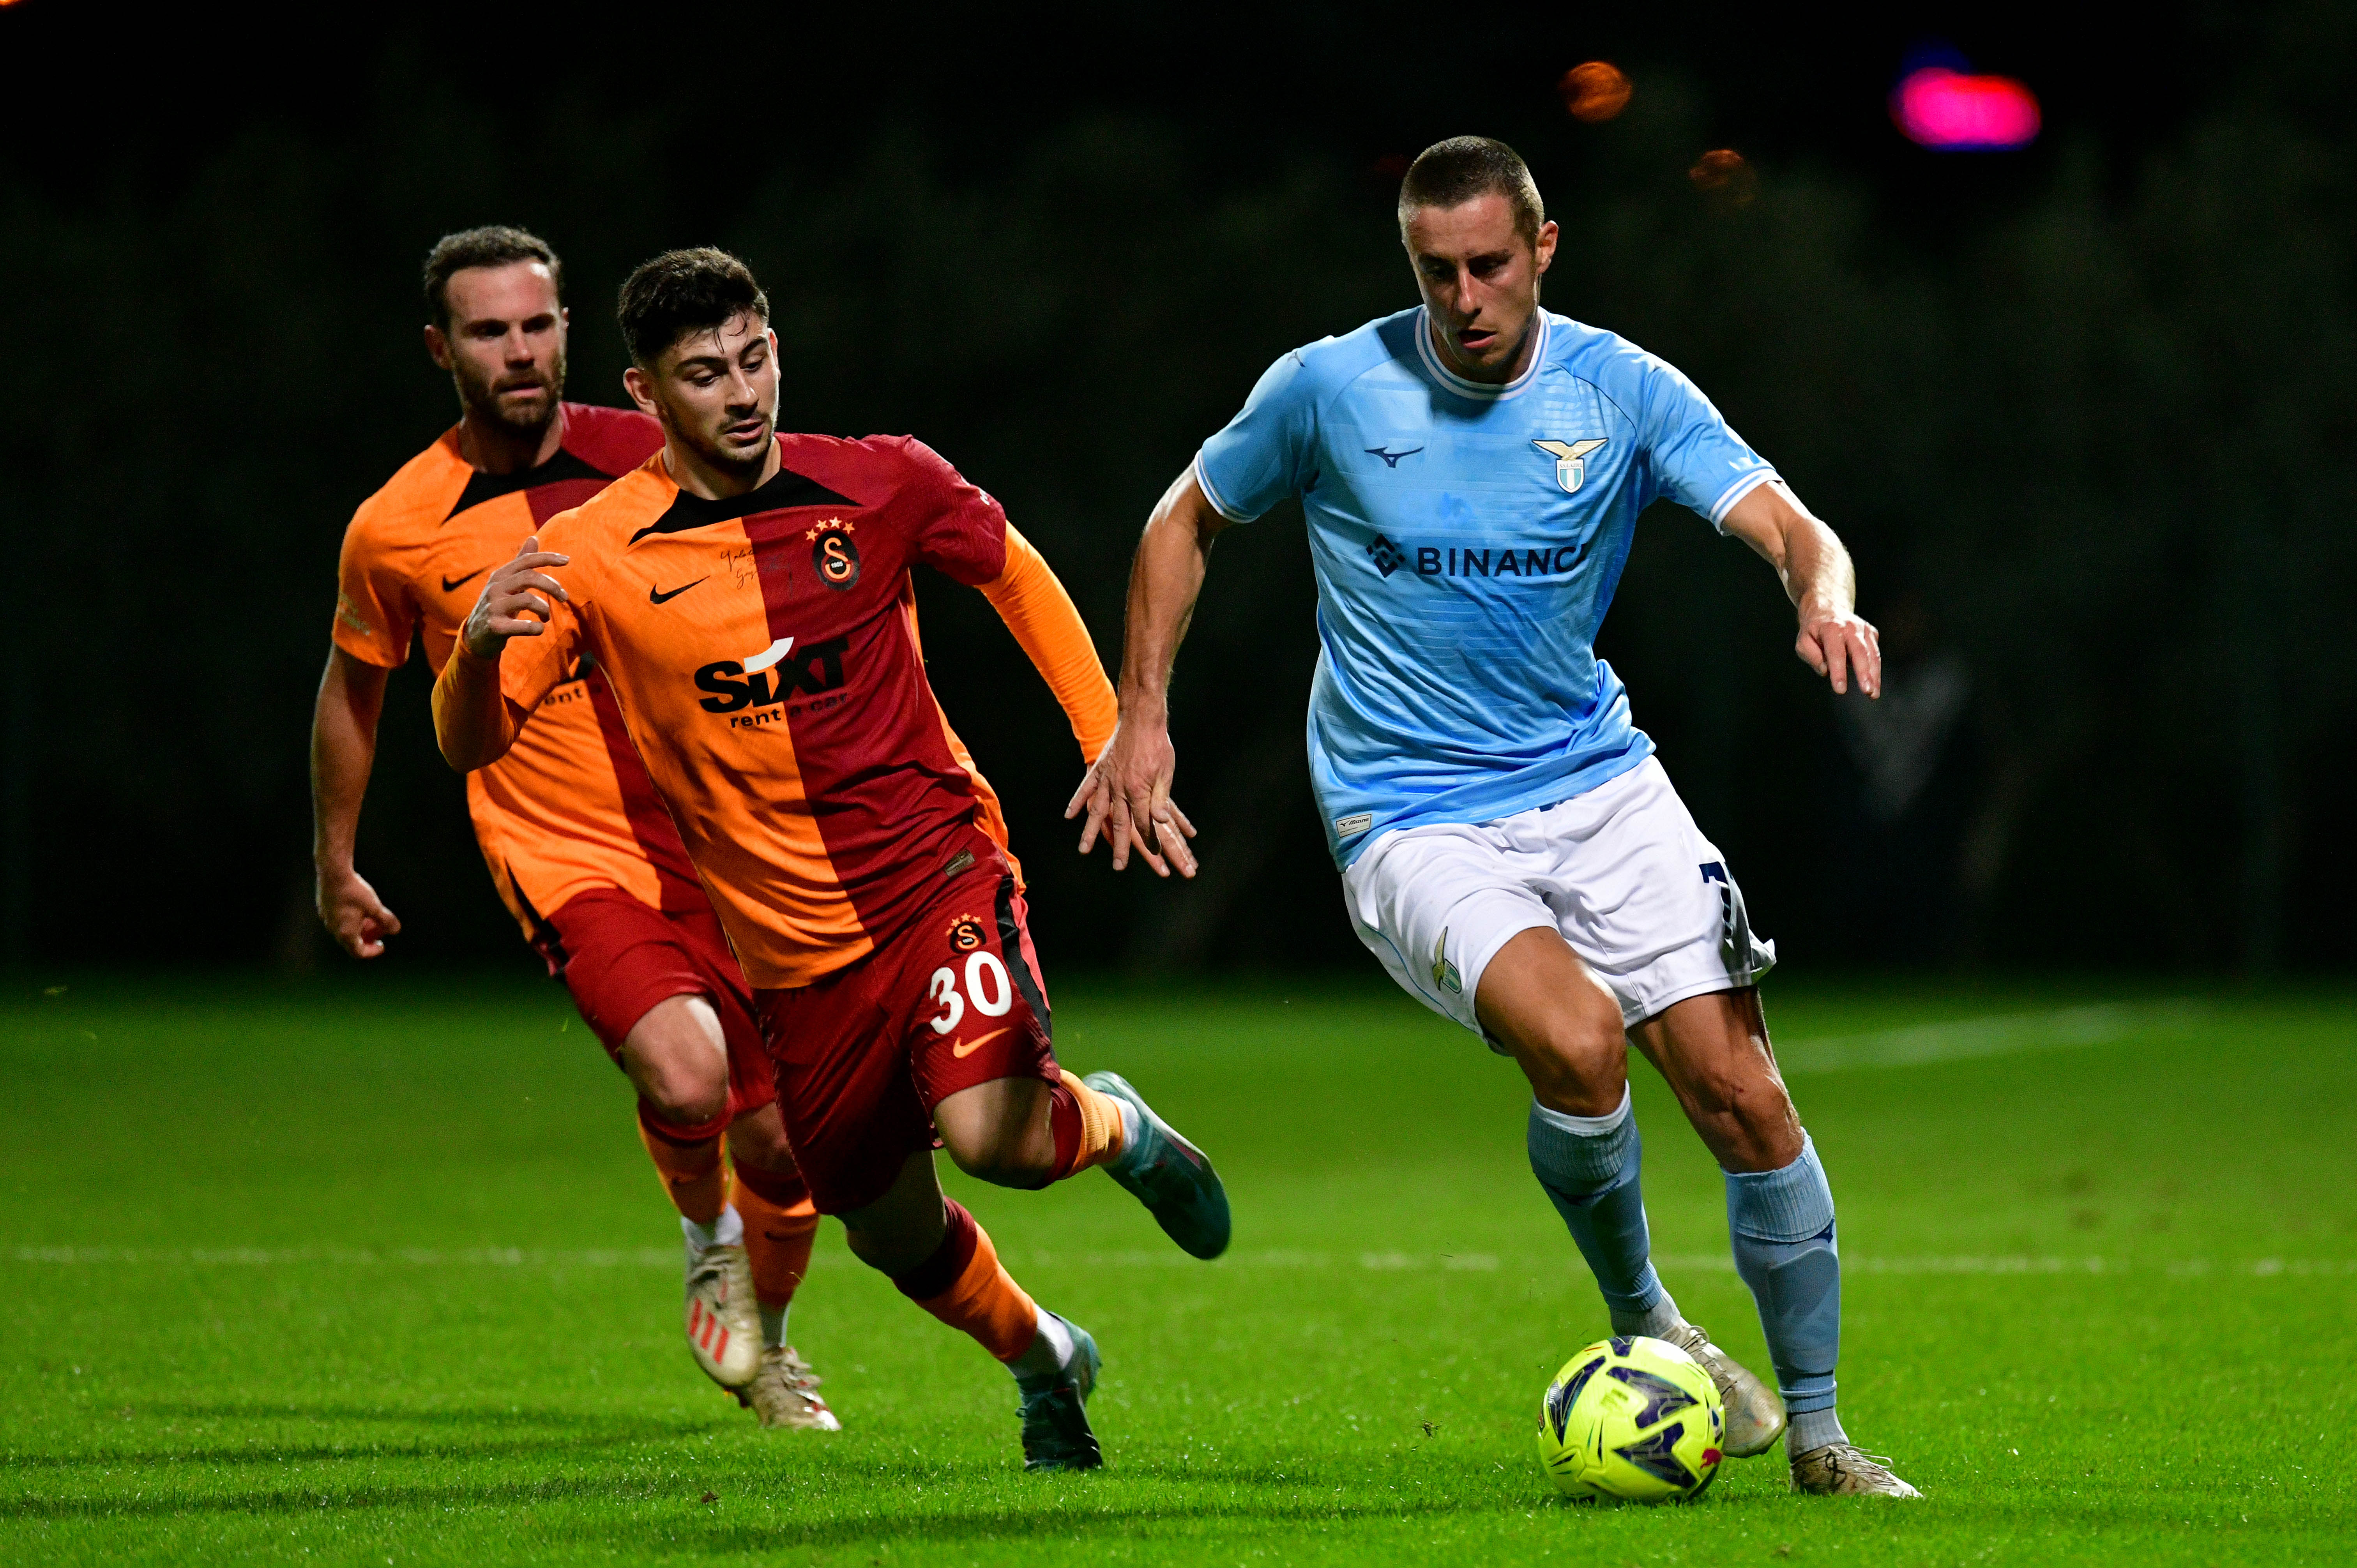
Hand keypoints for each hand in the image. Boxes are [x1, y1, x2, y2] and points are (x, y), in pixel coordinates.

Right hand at [316, 863, 399, 958]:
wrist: (333, 873)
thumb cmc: (354, 891)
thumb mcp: (374, 907)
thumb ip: (386, 920)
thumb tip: (396, 930)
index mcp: (345, 933)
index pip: (359, 952)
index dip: (373, 951)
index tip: (382, 945)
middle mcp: (333, 929)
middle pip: (351, 943)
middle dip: (367, 939)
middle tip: (379, 930)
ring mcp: (327, 919)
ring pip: (345, 931)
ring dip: (360, 929)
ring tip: (371, 918)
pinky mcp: (324, 909)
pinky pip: (339, 921)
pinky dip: (351, 920)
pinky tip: (359, 908)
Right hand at [462, 535, 569, 660]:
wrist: (476, 636)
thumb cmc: (498, 606)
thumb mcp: (507, 583)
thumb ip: (521, 563)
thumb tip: (534, 537)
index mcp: (500, 575)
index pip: (526, 560)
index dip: (548, 557)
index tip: (567, 560)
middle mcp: (495, 588)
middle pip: (529, 578)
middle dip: (552, 586)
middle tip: (564, 597)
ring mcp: (493, 607)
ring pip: (528, 600)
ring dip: (545, 609)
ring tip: (545, 617)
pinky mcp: (495, 627)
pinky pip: (523, 626)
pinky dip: (536, 628)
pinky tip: (538, 628)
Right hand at [1064, 714, 1198, 877]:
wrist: (1141, 718)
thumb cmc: (1157, 744)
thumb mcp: (1166, 771)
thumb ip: (1161, 798)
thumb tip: (1161, 821)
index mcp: (1140, 790)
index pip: (1144, 823)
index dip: (1150, 841)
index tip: (1154, 857)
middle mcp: (1120, 788)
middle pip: (1121, 823)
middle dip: (1121, 847)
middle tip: (1119, 866)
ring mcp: (1107, 779)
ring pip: (1098, 811)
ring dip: (1091, 831)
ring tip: (1084, 849)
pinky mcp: (1099, 769)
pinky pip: (1086, 788)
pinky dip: (1077, 801)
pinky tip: (1070, 815)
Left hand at [1797, 606, 1880, 697]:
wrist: (1827, 608)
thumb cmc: (1813, 631)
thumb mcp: (1803, 642)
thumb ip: (1811, 656)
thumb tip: (1825, 670)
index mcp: (1831, 628)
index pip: (1836, 652)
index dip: (1838, 671)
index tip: (1840, 689)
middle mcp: (1850, 627)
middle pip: (1860, 651)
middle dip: (1864, 673)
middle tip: (1867, 692)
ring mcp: (1863, 629)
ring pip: (1872, 654)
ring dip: (1874, 675)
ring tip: (1873, 695)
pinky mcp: (1871, 633)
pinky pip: (1875, 653)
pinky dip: (1876, 669)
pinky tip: (1873, 683)